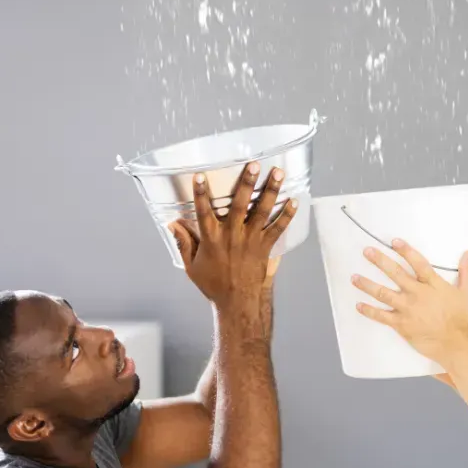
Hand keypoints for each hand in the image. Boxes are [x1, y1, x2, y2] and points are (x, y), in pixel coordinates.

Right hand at [170, 161, 296, 320]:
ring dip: (271, 191)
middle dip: (247, 183)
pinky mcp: (265, 247)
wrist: (238, 303)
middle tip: (253, 164)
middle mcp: (232, 236)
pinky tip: (295, 200)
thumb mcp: (191, 265)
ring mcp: (251, 241)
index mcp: (211, 239)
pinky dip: (287, 215)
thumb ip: (183, 242)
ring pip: (262, 211)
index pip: (203, 211)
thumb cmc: (214, 285)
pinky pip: (278, 228)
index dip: (201, 193)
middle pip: (240, 204)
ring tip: (278, 172)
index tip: (200, 175)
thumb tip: (172, 223)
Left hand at [352, 240, 467, 365]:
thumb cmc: (463, 321)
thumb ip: (467, 273)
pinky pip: (381, 316)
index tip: (394, 242)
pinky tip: (359, 305)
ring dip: (367, 284)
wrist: (455, 345)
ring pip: (383, 293)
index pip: (417, 263)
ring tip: (355, 277)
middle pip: (395, 273)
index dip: (405, 251)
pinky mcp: (401, 324)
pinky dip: (369, 311)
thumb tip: (467, 255)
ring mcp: (407, 309)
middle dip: (380, 261)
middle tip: (367, 252)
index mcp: (433, 285)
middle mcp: (417, 294)